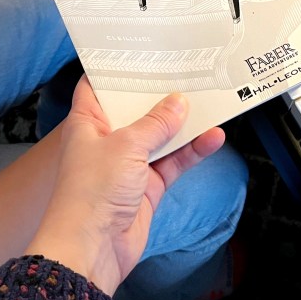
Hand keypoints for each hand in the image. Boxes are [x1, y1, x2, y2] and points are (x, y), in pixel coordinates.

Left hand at [24, 75, 224, 293]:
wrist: (92, 249)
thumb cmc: (92, 191)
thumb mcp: (126, 146)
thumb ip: (155, 123)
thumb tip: (178, 103)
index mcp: (88, 122)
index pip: (96, 86)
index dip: (115, 68)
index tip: (140, 50)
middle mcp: (106, 139)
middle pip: (135, 109)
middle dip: (159, 94)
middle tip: (185, 70)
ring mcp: (127, 163)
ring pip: (159, 136)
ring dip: (182, 123)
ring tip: (208, 100)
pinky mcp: (146, 185)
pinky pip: (173, 162)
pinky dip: (191, 151)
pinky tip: (212, 137)